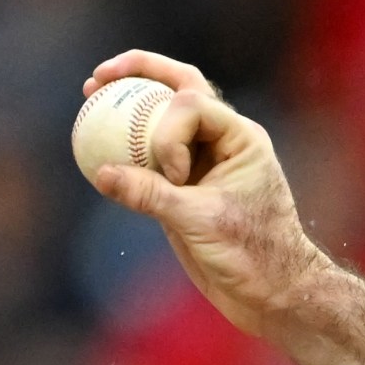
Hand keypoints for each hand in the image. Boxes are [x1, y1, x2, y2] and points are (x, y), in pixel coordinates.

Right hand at [79, 50, 327, 336]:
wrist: (273, 292)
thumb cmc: (254, 254)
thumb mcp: (201, 222)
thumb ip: (151, 195)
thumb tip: (102, 172)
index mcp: (241, 138)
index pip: (193, 103)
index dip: (169, 131)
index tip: (175, 177)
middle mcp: (223, 141)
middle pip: (180, 87)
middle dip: (140, 72)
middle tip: (99, 76)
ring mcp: (203, 161)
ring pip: (161, 118)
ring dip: (127, 104)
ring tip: (91, 95)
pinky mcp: (184, 185)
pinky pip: (148, 155)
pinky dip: (123, 145)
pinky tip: (94, 145)